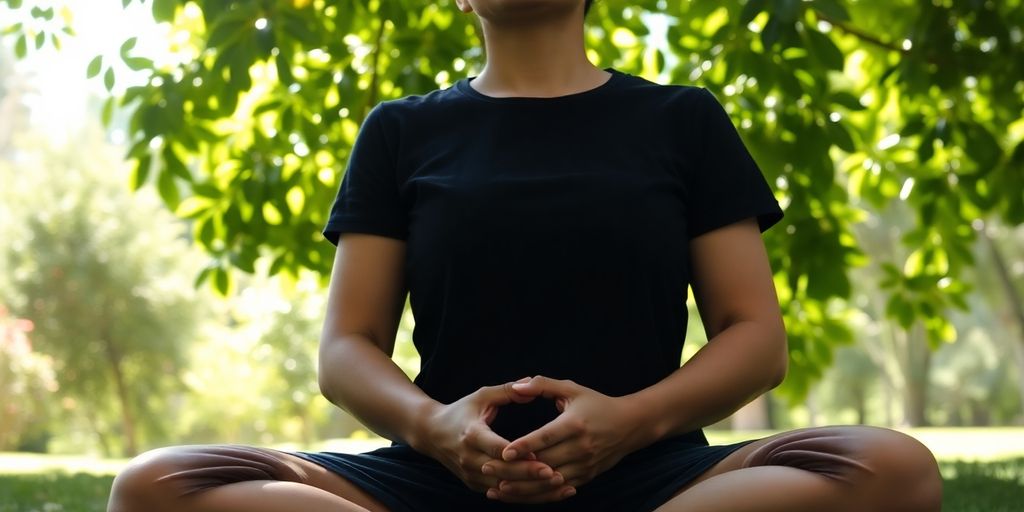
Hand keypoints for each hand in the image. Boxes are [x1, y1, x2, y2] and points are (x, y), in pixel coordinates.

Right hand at [412, 378, 571, 498]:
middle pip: (503, 473)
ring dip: (531, 490)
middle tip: (557, 475)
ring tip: (558, 487)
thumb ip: (507, 390)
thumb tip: (531, 383)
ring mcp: (471, 474)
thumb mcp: (481, 396)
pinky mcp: (474, 484)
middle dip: (530, 476)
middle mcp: (469, 458)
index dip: (519, 456)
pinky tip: (546, 493)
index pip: (497, 449)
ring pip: (504, 489)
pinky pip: (501, 494)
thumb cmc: (460, 411)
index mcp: (472, 435)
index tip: (542, 458)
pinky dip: (523, 496)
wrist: (430, 433)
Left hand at [490, 376, 652, 501]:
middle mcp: (581, 447)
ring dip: (522, 489)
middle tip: (486, 469)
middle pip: (544, 464)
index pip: (546, 437)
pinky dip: (538, 495)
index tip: (504, 452)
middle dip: (514, 470)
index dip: (525, 446)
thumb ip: (543, 385)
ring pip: (549, 483)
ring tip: (496, 489)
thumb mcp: (572, 389)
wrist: (631, 425)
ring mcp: (584, 465)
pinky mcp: (586, 477)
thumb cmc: (596, 404)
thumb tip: (516, 387)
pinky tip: (518, 495)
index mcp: (574, 424)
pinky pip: (558, 490)